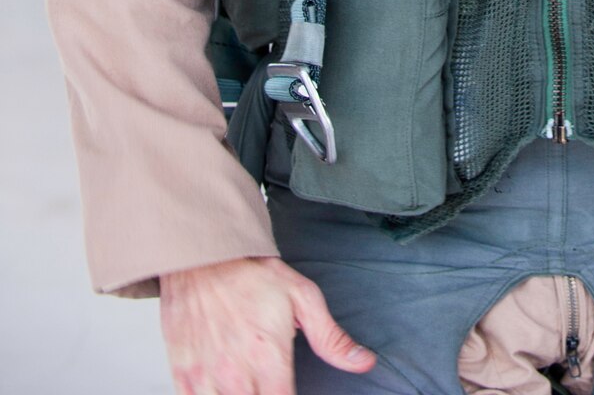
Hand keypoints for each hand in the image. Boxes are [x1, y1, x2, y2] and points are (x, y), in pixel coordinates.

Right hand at [160, 254, 375, 394]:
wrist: (201, 258)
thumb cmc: (251, 274)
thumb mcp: (302, 297)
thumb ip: (331, 338)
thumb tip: (364, 361)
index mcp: (270, 359)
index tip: (288, 389)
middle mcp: (237, 376)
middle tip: (270, 381)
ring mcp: (206, 380)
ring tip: (250, 383)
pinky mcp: (183, 378)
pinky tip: (225, 386)